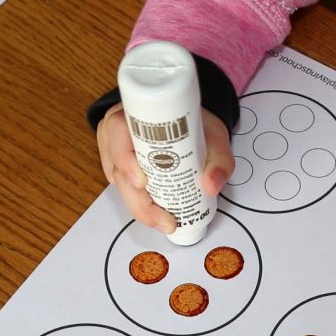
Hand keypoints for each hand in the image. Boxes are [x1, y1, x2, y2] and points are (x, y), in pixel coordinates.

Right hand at [96, 102, 233, 232]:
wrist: (191, 125)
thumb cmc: (196, 127)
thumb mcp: (215, 137)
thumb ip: (220, 161)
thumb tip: (211, 186)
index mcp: (134, 114)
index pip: (117, 131)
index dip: (125, 157)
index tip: (142, 182)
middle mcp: (117, 133)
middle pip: (117, 168)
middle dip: (138, 200)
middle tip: (164, 219)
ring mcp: (115, 152)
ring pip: (119, 183)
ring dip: (139, 206)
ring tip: (163, 221)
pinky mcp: (118, 167)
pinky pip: (123, 187)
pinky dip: (139, 202)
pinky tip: (156, 214)